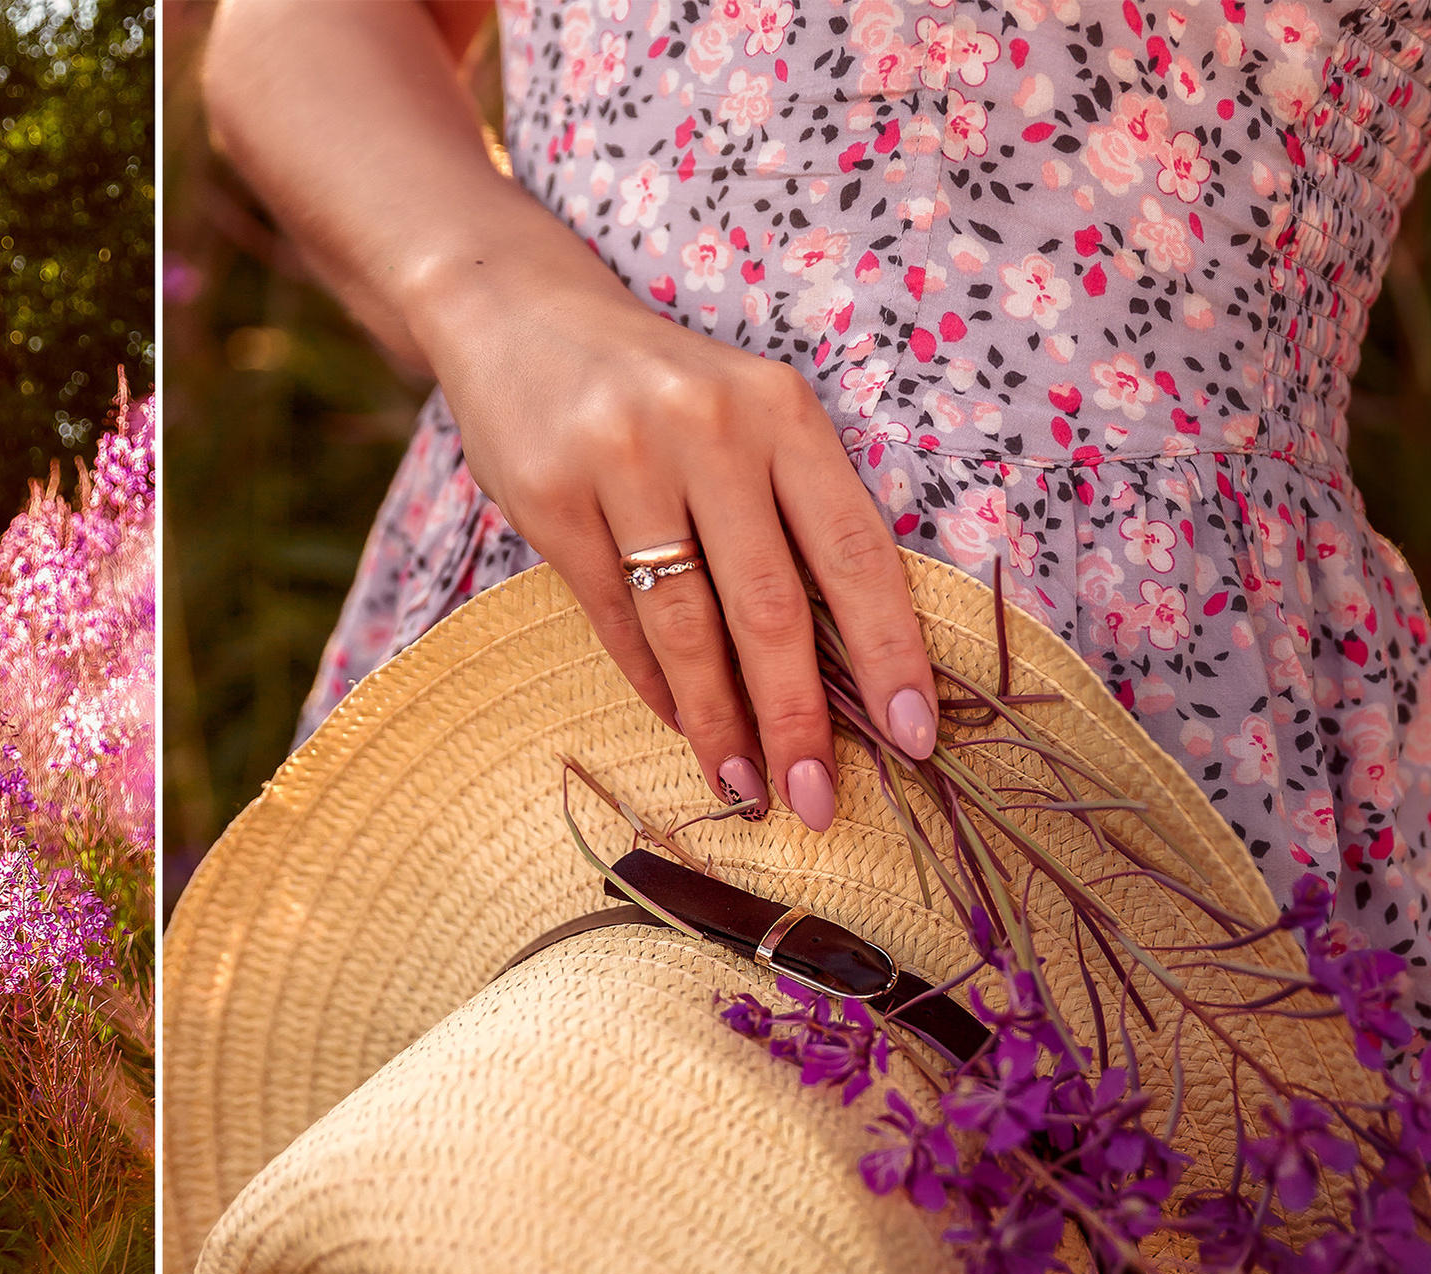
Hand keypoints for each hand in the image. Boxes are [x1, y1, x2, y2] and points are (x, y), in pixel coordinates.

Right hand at [408, 237, 938, 828]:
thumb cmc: (655, 386)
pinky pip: (616, 617)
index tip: (914, 738)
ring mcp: (623, 464)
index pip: (854, 550)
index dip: (890, 652)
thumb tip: (844, 661)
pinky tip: (682, 726)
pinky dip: (654, 682)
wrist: (515, 314)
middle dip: (800, 719)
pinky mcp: (552, 500)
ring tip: (745, 787)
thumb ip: (789, 509)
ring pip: (689, 624)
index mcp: (780, 409)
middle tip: (819, 803)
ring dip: (720, 721)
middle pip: (771, 606)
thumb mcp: (741, 414)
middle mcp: (708, 429)